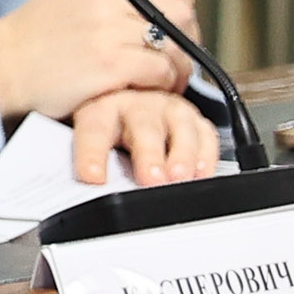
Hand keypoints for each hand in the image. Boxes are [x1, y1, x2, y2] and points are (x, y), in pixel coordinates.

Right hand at [0, 0, 197, 119]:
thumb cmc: (31, 40)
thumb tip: (153, 2)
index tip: (179, 16)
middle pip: (181, 12)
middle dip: (188, 38)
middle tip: (175, 57)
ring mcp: (109, 31)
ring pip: (177, 46)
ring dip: (178, 68)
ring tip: (164, 81)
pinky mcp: (112, 64)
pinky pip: (162, 72)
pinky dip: (163, 86)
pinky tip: (146, 91)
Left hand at [69, 85, 222, 185]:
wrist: (129, 107)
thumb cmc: (106, 129)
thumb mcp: (88, 140)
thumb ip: (90, 161)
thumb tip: (89, 188)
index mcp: (100, 109)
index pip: (93, 130)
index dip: (92, 154)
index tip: (93, 177)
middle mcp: (136, 105)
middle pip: (143, 126)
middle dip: (148, 155)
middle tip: (151, 179)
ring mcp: (167, 109)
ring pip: (179, 126)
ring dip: (182, 154)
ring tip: (180, 177)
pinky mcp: (193, 120)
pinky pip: (205, 135)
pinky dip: (205, 155)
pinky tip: (201, 172)